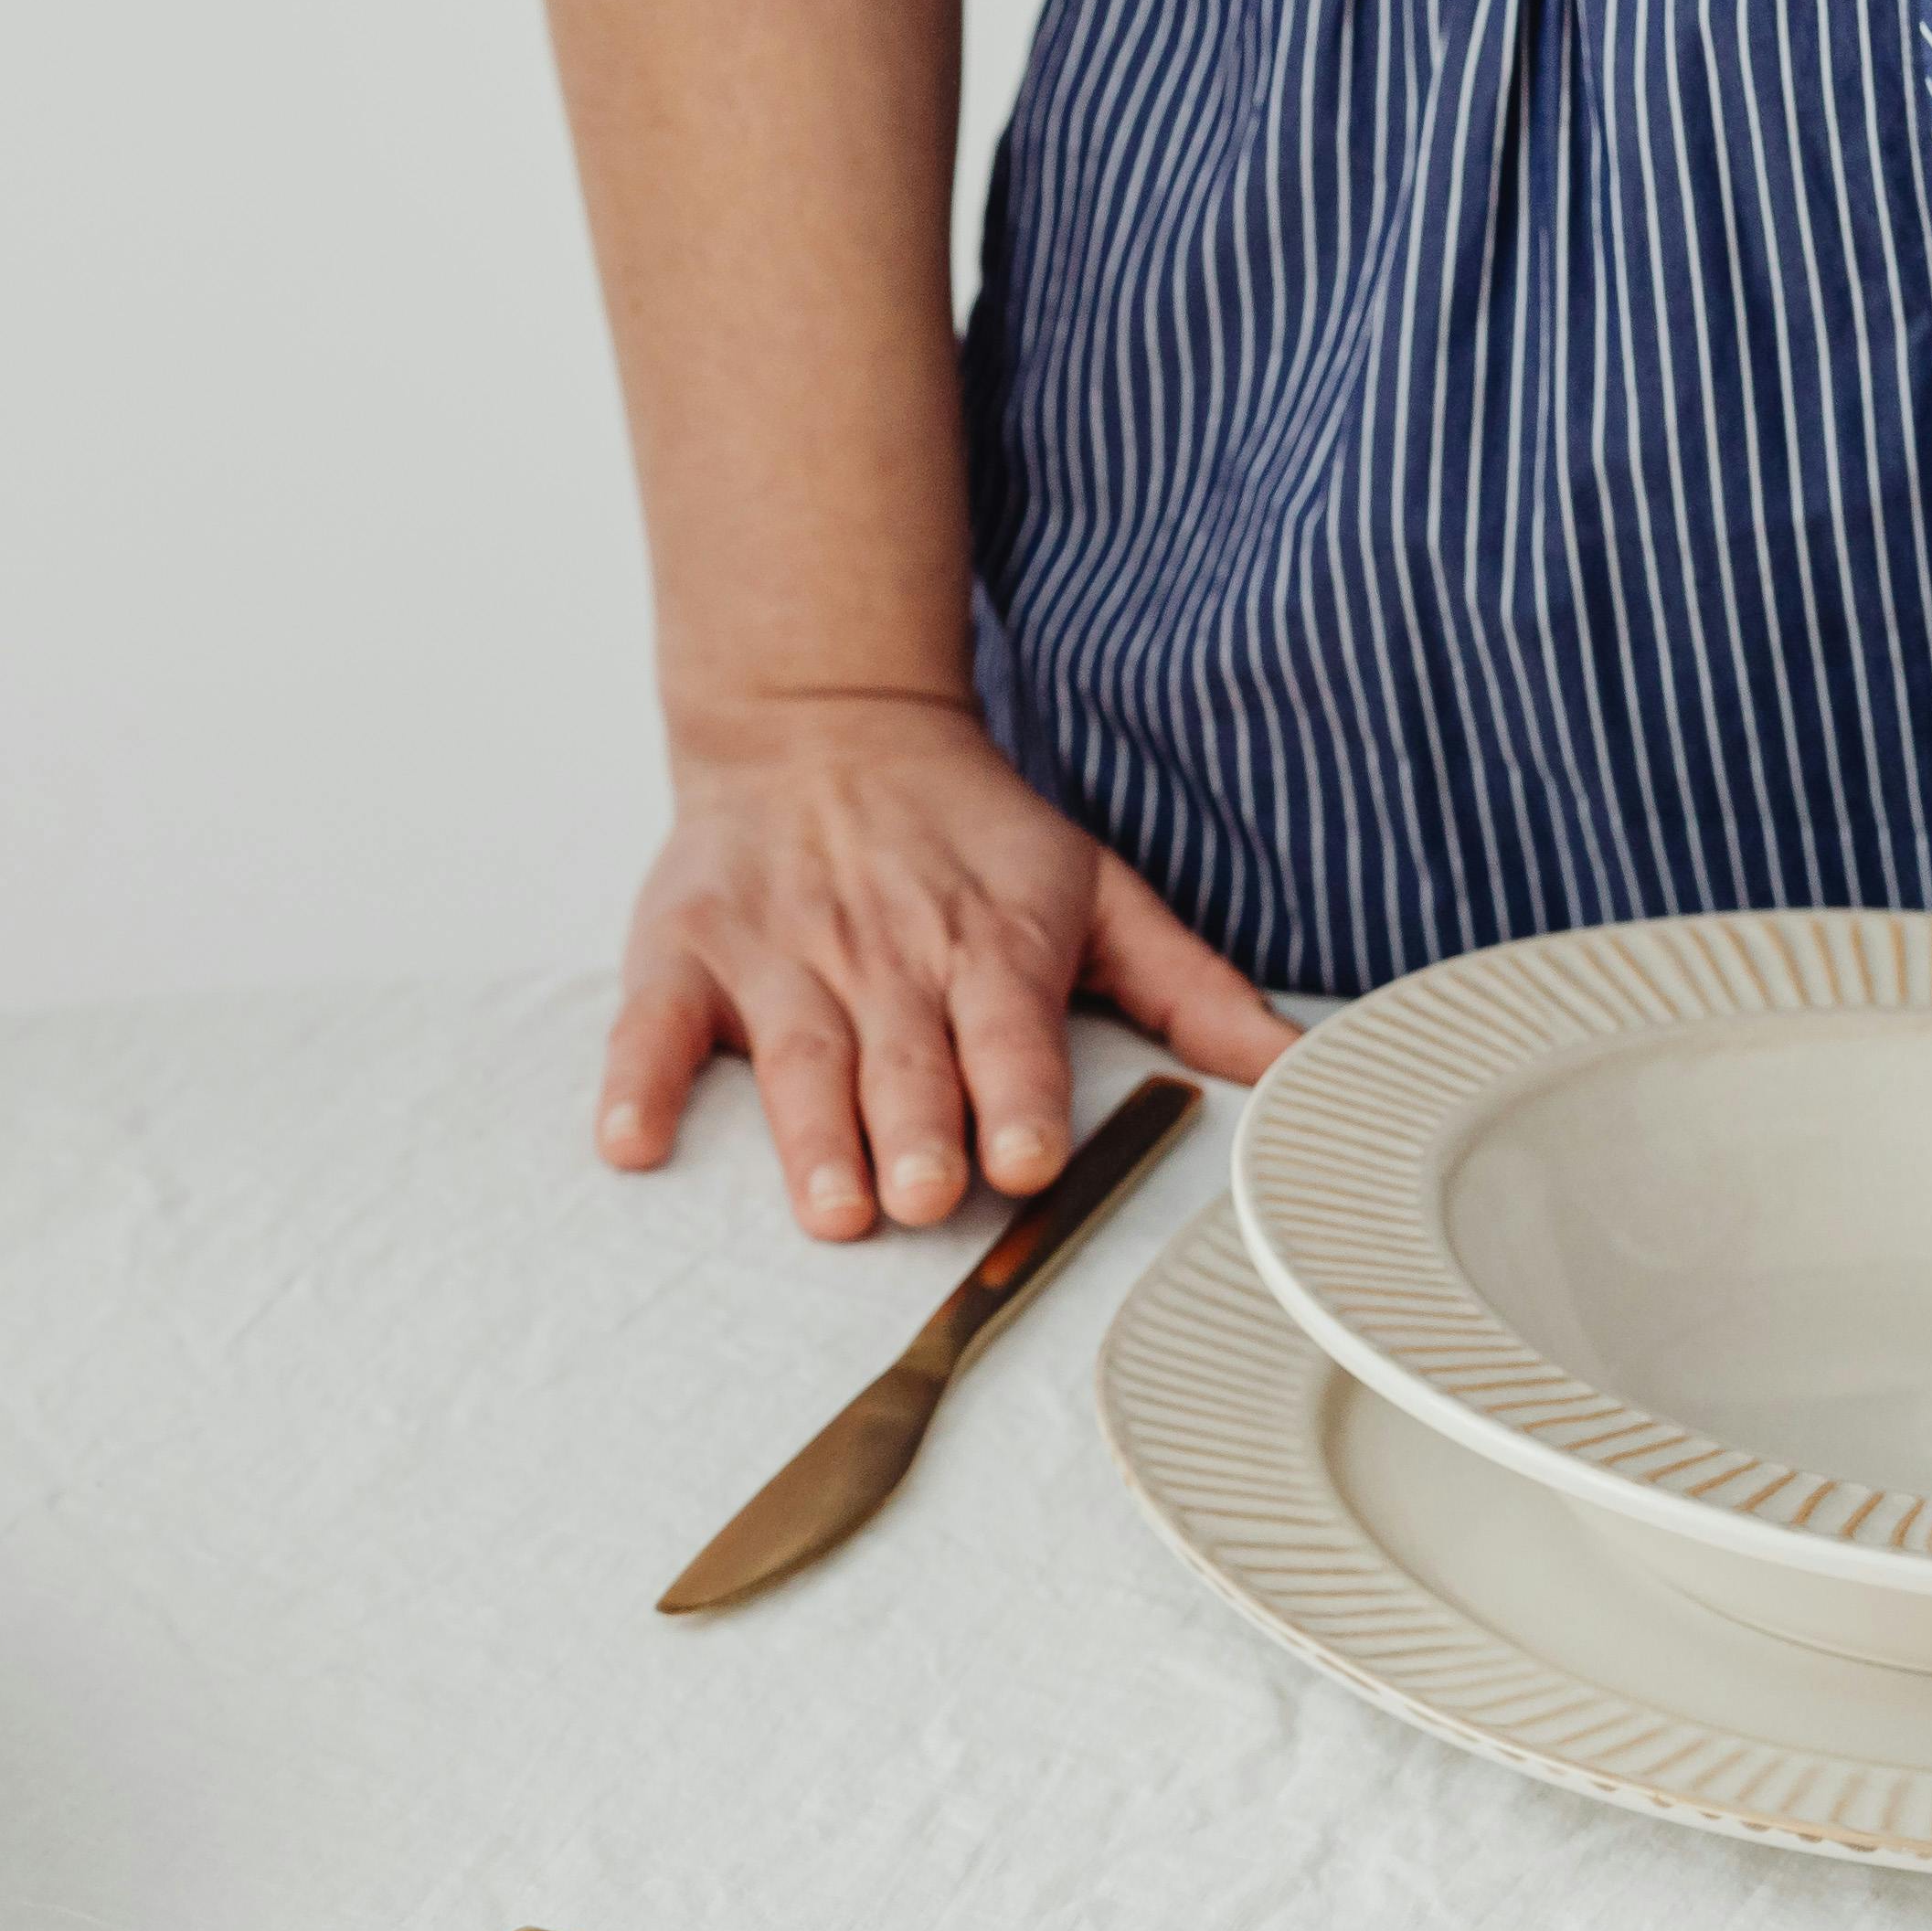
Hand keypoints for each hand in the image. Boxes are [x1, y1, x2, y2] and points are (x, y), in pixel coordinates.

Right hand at [601, 689, 1290, 1236]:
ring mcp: (779, 952)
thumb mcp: (1097, 891)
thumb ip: (1191, 990)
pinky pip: (657, 1025)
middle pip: (903, 1057)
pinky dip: (639, 1083)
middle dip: (915, 1129)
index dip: (1017, 1093)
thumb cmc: (972, 837)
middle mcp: (885, 952)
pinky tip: (631, 1143)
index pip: (1009, 1030)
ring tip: (833, 1206)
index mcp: (990, 943)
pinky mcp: (687, 950)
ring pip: (797, 1055)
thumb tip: (1300, 1074)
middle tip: (925, 1198)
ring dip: (811, 1135)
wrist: (826, 724)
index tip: (1025, 1157)